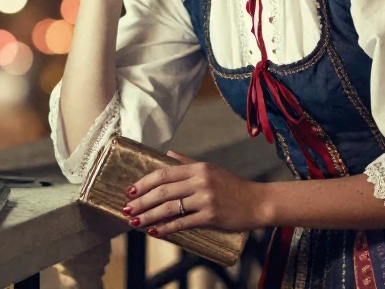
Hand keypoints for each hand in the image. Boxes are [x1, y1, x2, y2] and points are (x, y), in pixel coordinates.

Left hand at [121, 151, 268, 237]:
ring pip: (169, 207)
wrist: (258, 202)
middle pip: (163, 190)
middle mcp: (200, 181)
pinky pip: (183, 222)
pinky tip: (155, 232)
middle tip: (127, 208)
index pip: (164, 173)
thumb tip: (168, 153)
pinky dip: (166, 228)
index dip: (144, 182)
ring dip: (148, 215)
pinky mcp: (211, 216)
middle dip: (142, 201)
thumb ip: (187, 162)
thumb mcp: (211, 169)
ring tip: (134, 221)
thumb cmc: (233, 186)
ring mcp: (205, 198)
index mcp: (198, 168)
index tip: (131, 190)